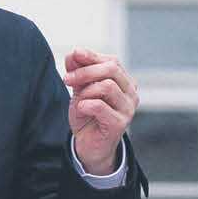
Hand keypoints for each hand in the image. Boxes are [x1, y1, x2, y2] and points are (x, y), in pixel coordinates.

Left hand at [64, 48, 138, 174]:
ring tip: (77, 99)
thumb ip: (78, 70)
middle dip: (85, 71)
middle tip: (67, 79)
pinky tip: (81, 108)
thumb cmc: (87, 115)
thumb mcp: (80, 88)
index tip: (73, 56)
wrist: (88, 144)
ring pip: (107, 86)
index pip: (111, 61)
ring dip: (86, 90)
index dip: (91, 56)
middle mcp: (130, 93)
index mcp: (124, 82)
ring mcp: (127, 109)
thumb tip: (74, 54)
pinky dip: (86, 104)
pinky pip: (101, 106)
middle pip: (111, 69)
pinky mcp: (119, 124)